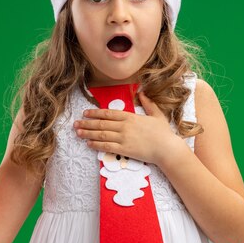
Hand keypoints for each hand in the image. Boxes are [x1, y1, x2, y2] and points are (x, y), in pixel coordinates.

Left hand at [74, 91, 188, 165]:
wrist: (167, 149)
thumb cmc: (163, 133)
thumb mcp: (157, 114)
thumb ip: (148, 103)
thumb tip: (142, 92)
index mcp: (130, 117)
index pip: (108, 113)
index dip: (95, 113)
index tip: (86, 113)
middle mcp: (124, 126)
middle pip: (101, 124)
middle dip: (86, 123)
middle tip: (75, 124)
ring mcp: (123, 138)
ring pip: (101, 135)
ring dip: (88, 133)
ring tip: (78, 133)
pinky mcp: (124, 150)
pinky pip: (106, 146)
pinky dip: (96, 145)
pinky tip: (88, 144)